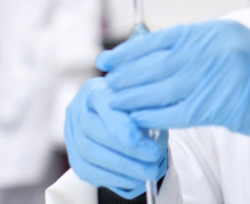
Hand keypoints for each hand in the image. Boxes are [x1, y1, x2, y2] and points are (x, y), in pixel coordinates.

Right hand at [64, 78, 167, 198]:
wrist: (123, 114)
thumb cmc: (137, 103)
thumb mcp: (145, 98)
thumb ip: (146, 105)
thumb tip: (157, 120)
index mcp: (95, 90)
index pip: (102, 104)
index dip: (117, 123)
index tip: (137, 138)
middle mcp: (78, 109)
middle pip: (92, 133)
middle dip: (126, 149)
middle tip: (155, 156)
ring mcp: (72, 133)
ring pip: (89, 155)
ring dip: (122, 167)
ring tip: (150, 171)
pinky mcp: (74, 156)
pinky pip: (88, 172)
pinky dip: (113, 178)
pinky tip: (136, 179)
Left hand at [97, 20, 249, 146]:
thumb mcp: (226, 44)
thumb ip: (192, 46)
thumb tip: (144, 53)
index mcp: (215, 31)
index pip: (164, 38)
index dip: (132, 50)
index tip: (110, 59)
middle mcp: (216, 49)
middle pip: (159, 64)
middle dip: (127, 75)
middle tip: (108, 83)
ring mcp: (218, 76)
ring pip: (162, 88)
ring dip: (134, 97)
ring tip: (115, 101)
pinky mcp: (218, 105)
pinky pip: (175, 111)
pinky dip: (153, 115)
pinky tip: (138, 117)